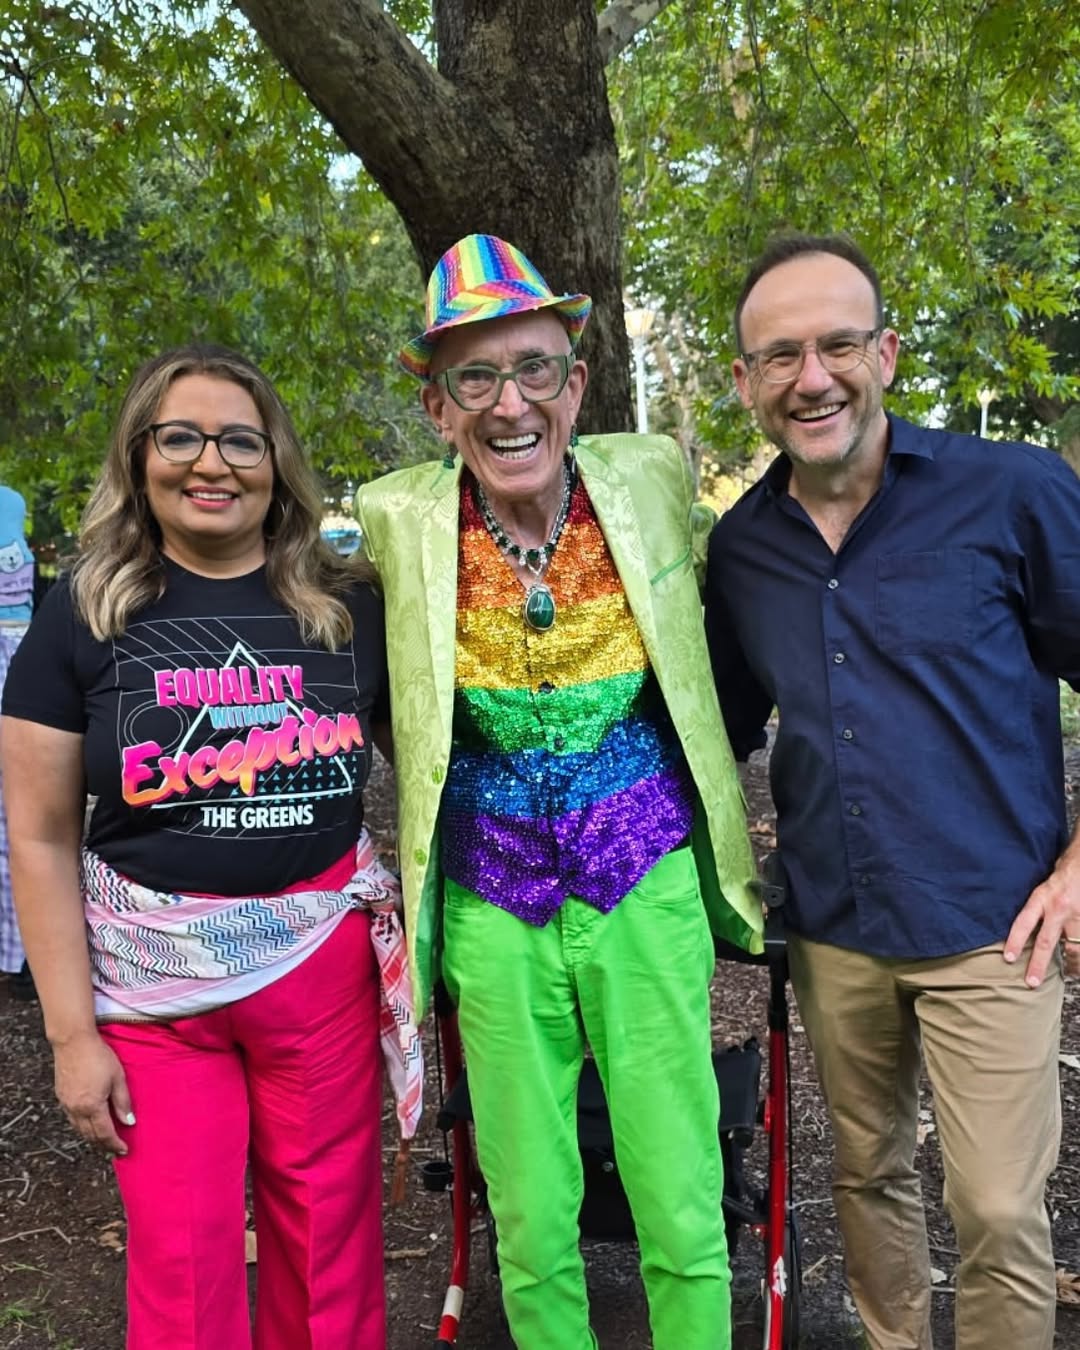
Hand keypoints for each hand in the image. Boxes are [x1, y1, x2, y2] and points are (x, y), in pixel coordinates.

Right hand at [52, 1030, 134, 1155]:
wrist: (73, 1042)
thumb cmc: (98, 1056)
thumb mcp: (118, 1078)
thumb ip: (123, 1102)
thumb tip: (128, 1122)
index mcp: (92, 1106)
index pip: (104, 1133)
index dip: (114, 1144)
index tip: (123, 1149)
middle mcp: (77, 1109)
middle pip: (90, 1135)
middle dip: (103, 1144)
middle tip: (115, 1147)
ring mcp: (67, 1104)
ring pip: (79, 1129)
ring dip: (92, 1137)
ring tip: (104, 1139)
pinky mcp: (61, 1097)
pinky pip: (72, 1119)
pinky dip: (82, 1126)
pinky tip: (89, 1123)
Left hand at [1004, 850, 1079, 986]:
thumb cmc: (1062, 877)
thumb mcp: (1043, 890)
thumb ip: (1037, 911)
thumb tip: (1027, 936)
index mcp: (1042, 899)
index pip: (1024, 922)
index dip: (1015, 941)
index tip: (1009, 958)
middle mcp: (1059, 908)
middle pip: (1046, 941)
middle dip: (1038, 964)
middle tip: (1032, 982)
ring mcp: (1078, 915)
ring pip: (1073, 947)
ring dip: (1072, 963)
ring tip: (1071, 974)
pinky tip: (1078, 963)